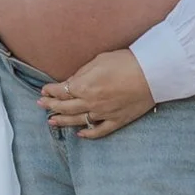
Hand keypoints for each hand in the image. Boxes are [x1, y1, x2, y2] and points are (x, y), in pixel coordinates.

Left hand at [38, 48, 156, 139]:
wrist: (153, 73)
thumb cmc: (126, 62)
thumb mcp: (99, 60)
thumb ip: (82, 73)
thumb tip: (72, 81)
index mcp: (84, 86)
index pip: (61, 91)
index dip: (50, 91)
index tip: (44, 90)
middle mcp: (91, 102)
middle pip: (65, 107)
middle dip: (51, 105)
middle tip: (41, 105)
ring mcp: (104, 113)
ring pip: (78, 120)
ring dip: (63, 121)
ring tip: (51, 121)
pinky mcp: (117, 120)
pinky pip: (99, 131)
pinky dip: (88, 134)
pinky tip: (80, 134)